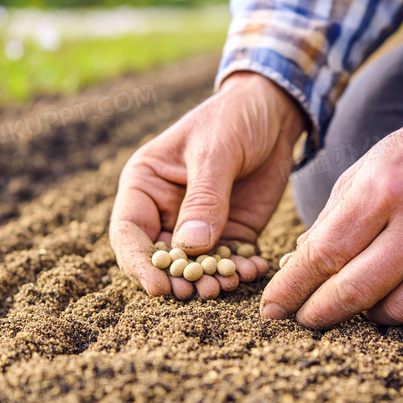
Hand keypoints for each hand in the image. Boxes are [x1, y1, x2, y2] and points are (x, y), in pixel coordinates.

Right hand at [110, 72, 304, 298]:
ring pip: (196, 265)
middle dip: (179, 278)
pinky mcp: (230, 232)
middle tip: (201, 292)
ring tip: (230, 285)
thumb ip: (204, 198)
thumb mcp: (215, 152)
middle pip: (162, 258)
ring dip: (210, 279)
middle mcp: (165, 211)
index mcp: (145, 186)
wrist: (273, 110)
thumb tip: (190, 247)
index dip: (139, 264)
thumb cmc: (232, 118)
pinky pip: (229, 259)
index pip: (129, 233)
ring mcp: (198, 226)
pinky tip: (255, 270)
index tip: (159, 287)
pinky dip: (239, 269)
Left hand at [261, 91, 402, 327]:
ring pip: (399, 312)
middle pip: (357, 291)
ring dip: (369, 313)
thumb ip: (335, 214)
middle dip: (320, 313)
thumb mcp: (374, 163)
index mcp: (388, 187)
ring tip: (361, 297)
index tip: (272, 307)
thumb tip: (301, 263)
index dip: (293, 288)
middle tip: (304, 319)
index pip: (326, 254)